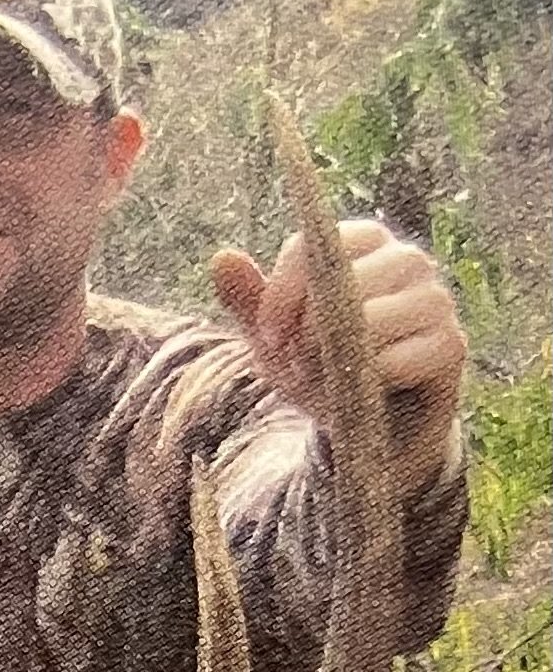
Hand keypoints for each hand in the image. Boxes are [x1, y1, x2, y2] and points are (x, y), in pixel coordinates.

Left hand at [210, 217, 464, 491]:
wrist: (371, 427)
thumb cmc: (323, 368)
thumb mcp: (277, 339)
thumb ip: (250, 301)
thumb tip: (222, 257)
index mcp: (366, 244)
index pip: (316, 245)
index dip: (282, 292)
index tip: (266, 335)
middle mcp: (408, 261)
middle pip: (346, 278)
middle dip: (308, 328)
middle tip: (295, 363)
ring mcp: (435, 301)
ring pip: (374, 317)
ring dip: (335, 356)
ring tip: (322, 379)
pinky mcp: (450, 346)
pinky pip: (401, 357)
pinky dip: (369, 379)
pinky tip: (359, 392)